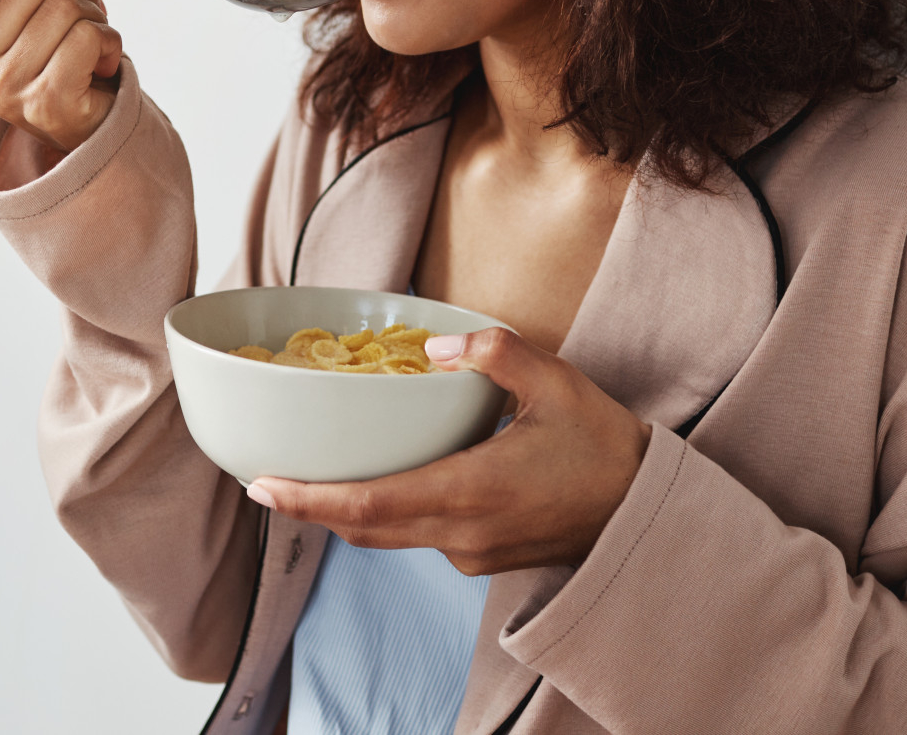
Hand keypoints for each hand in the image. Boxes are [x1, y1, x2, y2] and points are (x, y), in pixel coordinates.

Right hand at [0, 0, 124, 154]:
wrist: (85, 125)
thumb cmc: (54, 57)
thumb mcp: (21, 8)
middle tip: (79, 9)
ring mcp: (3, 90)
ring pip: (64, 8)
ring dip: (92, 15)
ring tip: (88, 42)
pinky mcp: (45, 103)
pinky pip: (86, 37)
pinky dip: (108, 40)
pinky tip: (101, 62)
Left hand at [246, 328, 650, 574]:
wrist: (645, 510)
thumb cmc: (602, 444)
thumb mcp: (554, 382)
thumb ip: (492, 354)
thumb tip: (433, 348)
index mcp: (468, 491)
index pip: (366, 504)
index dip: (307, 498)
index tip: (261, 485)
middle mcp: (459, 533)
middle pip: (363, 526)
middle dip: (311, 505)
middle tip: (266, 477)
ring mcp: (469, 552)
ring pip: (387, 535)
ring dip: (346, 510)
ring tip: (310, 476)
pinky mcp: (480, 557)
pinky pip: (416, 536)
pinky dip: (385, 512)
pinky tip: (381, 480)